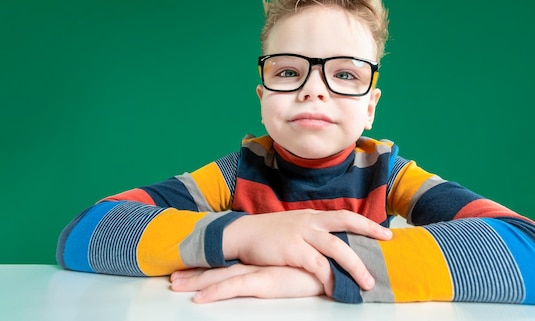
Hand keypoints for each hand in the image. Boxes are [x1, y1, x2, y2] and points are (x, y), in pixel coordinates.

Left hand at [170, 265, 323, 302]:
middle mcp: (259, 261)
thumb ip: (290, 263)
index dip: (210, 265)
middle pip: (220, 265)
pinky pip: (234, 288)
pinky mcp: (265, 281)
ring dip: (196, 281)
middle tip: (173, 279)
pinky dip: (213, 293)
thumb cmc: (324, 263)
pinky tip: (197, 300)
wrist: (337, 261)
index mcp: (265, 257)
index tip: (190, 269)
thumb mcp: (301, 264)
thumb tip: (284, 268)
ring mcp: (260, 269)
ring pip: (221, 275)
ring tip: (175, 286)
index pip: (232, 261)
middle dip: (195, 273)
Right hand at [222, 209, 391, 295]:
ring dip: (355, 265)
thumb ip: (313, 230)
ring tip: (367, 283)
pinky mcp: (293, 250)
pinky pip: (317, 265)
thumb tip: (332, 239)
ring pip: (337, 247)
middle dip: (369, 231)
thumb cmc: (268, 233)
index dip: (366, 223)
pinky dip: (330, 278)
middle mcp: (310, 222)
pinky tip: (337, 289)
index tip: (385, 231)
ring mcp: (302, 234)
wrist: (241, 234)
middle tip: (388, 241)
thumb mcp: (294, 225)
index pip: (345, 215)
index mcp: (312, 216)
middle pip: (346, 222)